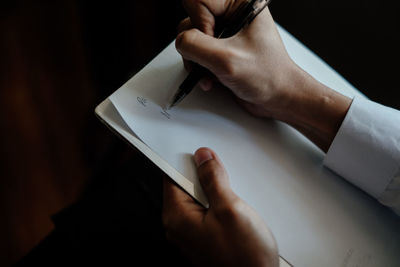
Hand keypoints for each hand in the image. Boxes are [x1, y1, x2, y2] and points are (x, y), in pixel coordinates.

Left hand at [162, 147, 278, 266]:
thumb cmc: (244, 258)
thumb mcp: (230, 209)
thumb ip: (213, 179)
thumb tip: (204, 158)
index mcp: (177, 217)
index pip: (171, 177)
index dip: (186, 162)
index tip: (201, 154)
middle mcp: (179, 227)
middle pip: (185, 187)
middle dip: (203, 177)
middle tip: (223, 176)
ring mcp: (192, 233)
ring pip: (198, 199)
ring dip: (213, 191)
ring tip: (231, 197)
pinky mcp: (205, 237)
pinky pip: (206, 212)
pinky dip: (217, 205)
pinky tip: (233, 209)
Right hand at [176, 0, 351, 151]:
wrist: (277, 97)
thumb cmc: (267, 76)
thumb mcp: (226, 59)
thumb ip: (195, 45)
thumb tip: (181, 42)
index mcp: (241, 5)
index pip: (200, 0)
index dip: (200, 23)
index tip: (213, 42)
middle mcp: (232, 15)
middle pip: (192, 19)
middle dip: (197, 45)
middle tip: (213, 59)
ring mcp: (225, 33)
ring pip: (191, 38)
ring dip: (197, 60)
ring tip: (212, 73)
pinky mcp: (220, 49)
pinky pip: (196, 52)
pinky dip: (199, 67)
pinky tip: (212, 77)